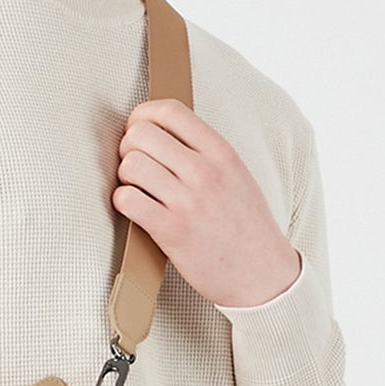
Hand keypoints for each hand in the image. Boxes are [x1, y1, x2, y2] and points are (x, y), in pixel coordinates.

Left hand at [111, 98, 301, 310]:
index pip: (169, 111)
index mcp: (221, 152)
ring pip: (131, 164)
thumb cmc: (245, 226)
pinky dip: (122, 201)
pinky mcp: (172, 232)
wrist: (262, 274)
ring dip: (124, 176)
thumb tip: (163, 133)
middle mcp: (205, 172)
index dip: (143, 117)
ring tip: (136, 188)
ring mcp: (188, 202)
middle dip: (128, 146)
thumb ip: (205, 151)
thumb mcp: (236, 175)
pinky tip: (134, 208)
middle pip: (142, 134)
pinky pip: (128, 200)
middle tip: (134, 164)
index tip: (139, 132)